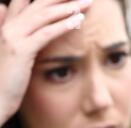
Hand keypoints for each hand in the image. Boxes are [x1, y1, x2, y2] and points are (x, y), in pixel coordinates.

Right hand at [0, 0, 91, 125]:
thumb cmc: (5, 80)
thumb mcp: (11, 53)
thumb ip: (17, 35)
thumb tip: (10, 14)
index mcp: (7, 24)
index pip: (25, 0)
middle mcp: (8, 25)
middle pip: (39, 3)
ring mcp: (12, 36)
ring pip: (44, 15)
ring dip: (68, 7)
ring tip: (87, 2)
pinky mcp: (20, 50)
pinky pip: (46, 33)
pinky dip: (64, 25)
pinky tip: (79, 20)